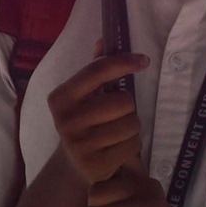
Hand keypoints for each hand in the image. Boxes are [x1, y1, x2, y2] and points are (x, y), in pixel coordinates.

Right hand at [47, 52, 147, 186]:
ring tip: (117, 131)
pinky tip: (117, 147)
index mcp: (61, 97)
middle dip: (128, 106)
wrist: (72, 165)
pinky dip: (132, 144)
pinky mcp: (96, 164)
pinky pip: (132, 145)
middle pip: (124, 100)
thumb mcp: (84, 95)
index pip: (98, 71)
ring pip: (132, 123)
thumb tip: (103, 41)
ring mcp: (80, 144)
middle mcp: (67, 120)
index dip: (124, 62)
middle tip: (116, 113)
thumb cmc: (84, 121)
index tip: (143, 61)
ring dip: (132, 126)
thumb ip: (94, 69)